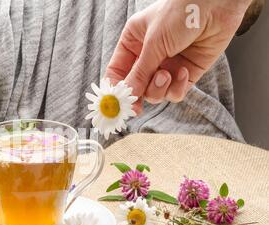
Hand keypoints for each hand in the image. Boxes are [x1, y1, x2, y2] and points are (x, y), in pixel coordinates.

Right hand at [105, 0, 251, 111]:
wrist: (216, 4)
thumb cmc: (180, 13)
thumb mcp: (154, 44)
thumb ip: (140, 72)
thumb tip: (128, 96)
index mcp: (133, 43)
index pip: (117, 72)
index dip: (116, 89)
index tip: (117, 104)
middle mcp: (148, 56)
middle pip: (136, 87)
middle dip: (139, 94)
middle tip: (138, 106)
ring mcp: (167, 66)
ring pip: (155, 93)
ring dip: (159, 88)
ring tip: (167, 74)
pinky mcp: (186, 73)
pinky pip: (175, 93)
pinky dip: (177, 87)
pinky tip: (183, 72)